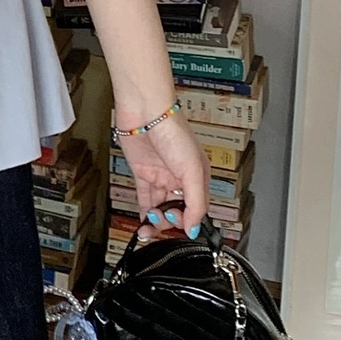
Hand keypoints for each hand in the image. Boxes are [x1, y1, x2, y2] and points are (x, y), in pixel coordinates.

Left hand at [115, 111, 209, 243]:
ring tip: (150, 223)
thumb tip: (194, 228)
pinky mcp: (143, 173)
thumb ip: (196, 201)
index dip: (189, 222)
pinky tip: (143, 223)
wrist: (146, 112)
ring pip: (160, 208)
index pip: (197, 210)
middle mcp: (180, 179)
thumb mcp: (192, 170)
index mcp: (198, 178)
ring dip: (155, 221)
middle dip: (171, 221)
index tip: (182, 228)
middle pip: (178, 211)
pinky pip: (145, 198)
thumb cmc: (174, 131)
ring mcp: (160, 176)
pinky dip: (143, 213)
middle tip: (164, 218)